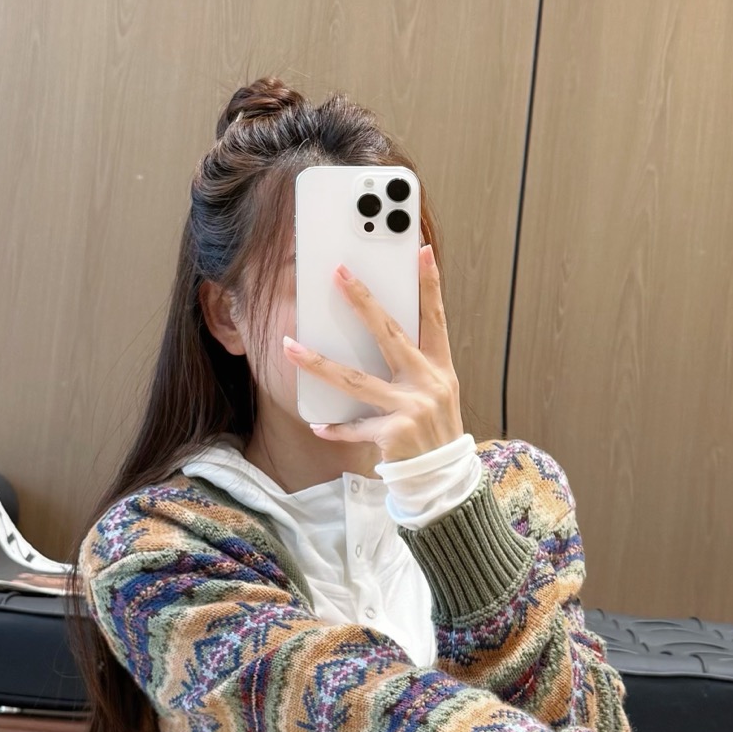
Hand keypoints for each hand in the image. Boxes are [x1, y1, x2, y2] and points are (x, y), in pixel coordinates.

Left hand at [282, 243, 463, 461]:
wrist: (443, 481)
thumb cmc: (434, 432)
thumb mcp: (437, 394)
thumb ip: (415, 365)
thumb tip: (383, 332)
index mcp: (440, 369)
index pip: (435, 319)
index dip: (430, 285)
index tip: (421, 251)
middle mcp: (428, 384)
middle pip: (390, 334)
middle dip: (363, 301)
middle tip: (339, 273)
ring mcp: (411, 409)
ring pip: (355, 381)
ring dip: (318, 363)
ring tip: (289, 347)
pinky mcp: (393, 434)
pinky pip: (355, 427)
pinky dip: (336, 428)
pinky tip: (317, 424)